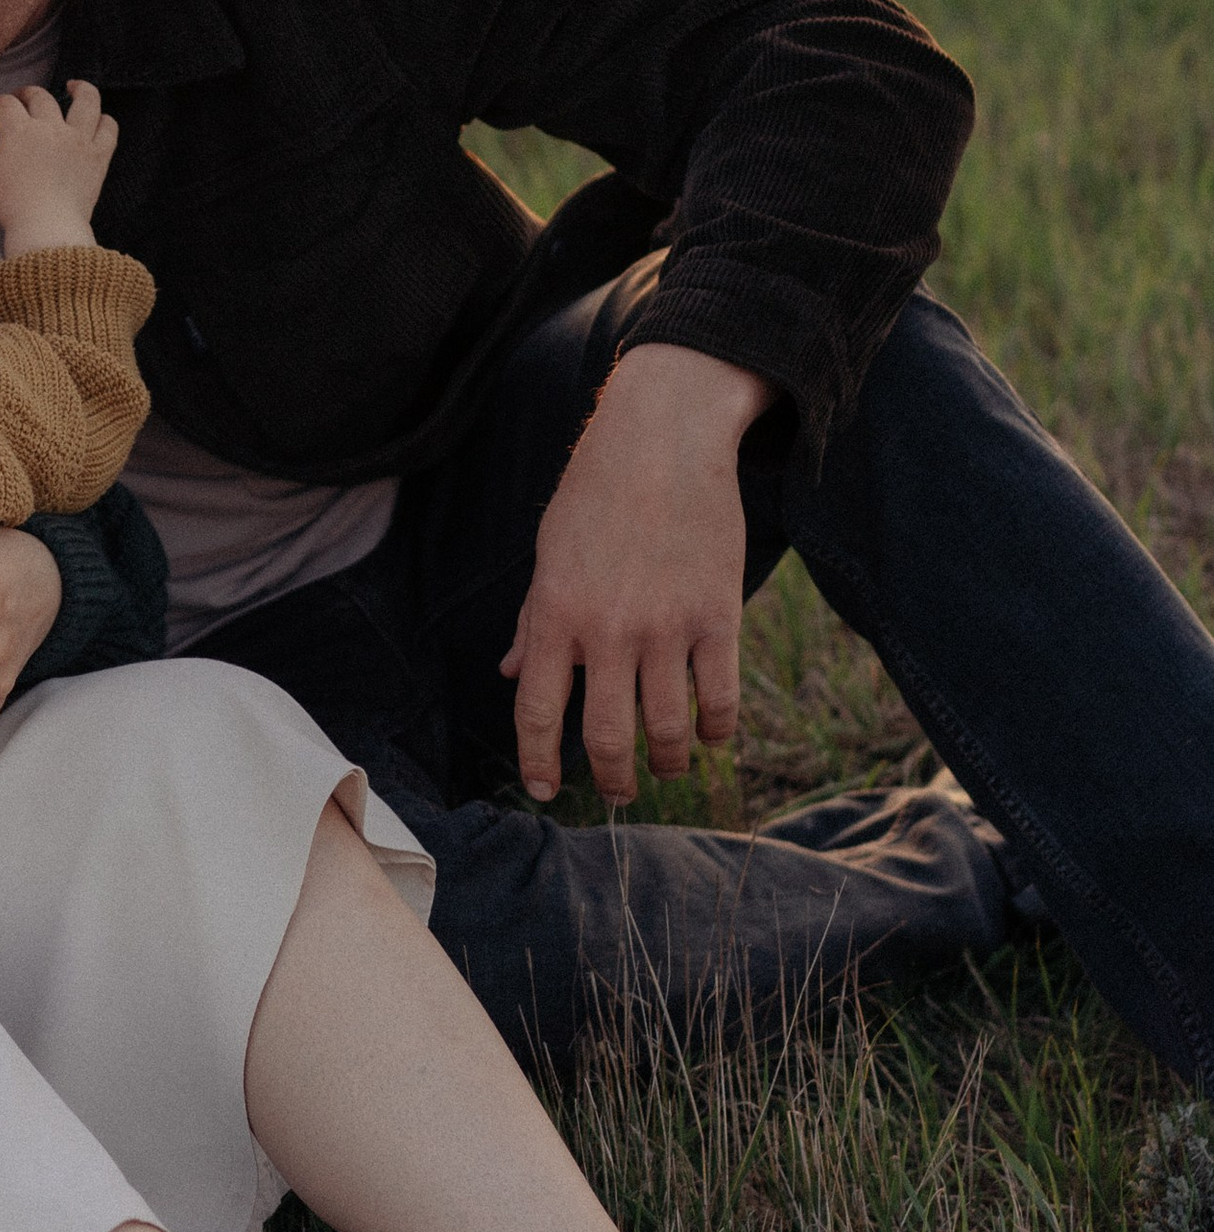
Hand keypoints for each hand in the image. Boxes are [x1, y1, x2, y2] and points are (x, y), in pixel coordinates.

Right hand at [0, 80, 116, 257]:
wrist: (47, 228)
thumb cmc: (11, 205)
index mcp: (19, 130)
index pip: (5, 103)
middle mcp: (51, 127)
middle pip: (40, 96)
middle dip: (26, 93)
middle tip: (21, 100)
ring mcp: (79, 139)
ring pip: (86, 100)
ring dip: (80, 89)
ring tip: (73, 86)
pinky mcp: (99, 156)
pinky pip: (109, 128)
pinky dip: (105, 120)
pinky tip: (98, 118)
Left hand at [502, 344, 774, 804]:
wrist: (663, 438)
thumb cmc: (597, 492)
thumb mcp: (550, 551)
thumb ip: (534, 620)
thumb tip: (512, 674)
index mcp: (556, 613)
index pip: (537, 712)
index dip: (538, 762)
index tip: (544, 792)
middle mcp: (607, 629)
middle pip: (604, 737)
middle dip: (611, 780)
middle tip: (618, 793)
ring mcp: (666, 627)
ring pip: (665, 730)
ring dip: (666, 764)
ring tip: (666, 768)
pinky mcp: (717, 616)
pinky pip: (720, 699)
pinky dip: (715, 731)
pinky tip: (710, 735)